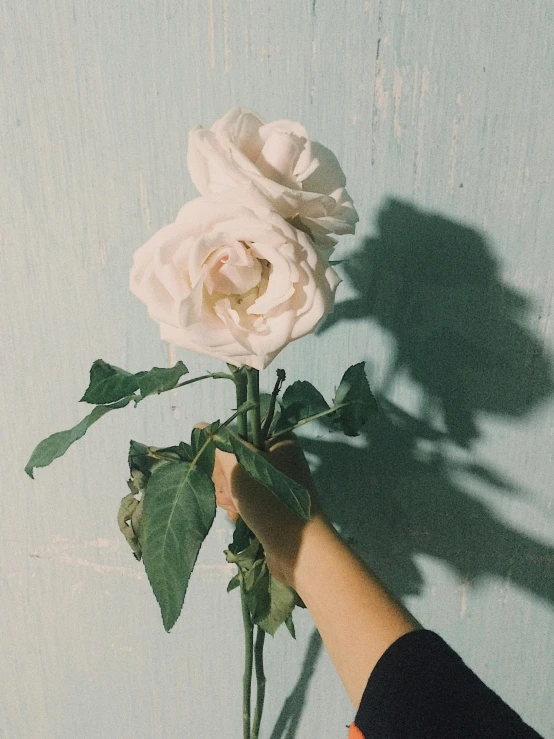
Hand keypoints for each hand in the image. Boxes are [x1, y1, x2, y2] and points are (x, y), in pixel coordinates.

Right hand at [194, 423, 320, 584]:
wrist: (299, 550)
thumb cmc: (272, 503)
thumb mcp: (241, 469)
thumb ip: (220, 446)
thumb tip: (200, 427)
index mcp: (279, 440)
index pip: (239, 433)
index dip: (226, 451)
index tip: (225, 466)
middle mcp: (278, 457)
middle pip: (234, 457)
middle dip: (227, 478)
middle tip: (235, 491)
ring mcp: (274, 481)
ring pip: (235, 479)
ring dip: (230, 494)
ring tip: (239, 507)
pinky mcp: (269, 502)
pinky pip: (243, 496)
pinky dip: (237, 506)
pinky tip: (239, 516)